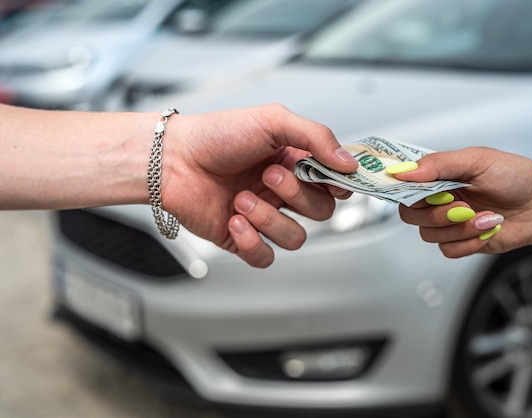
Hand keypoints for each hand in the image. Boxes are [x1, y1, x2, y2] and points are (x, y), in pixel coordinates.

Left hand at [162, 104, 357, 267]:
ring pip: (296, 237)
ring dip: (269, 218)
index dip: (340, 185)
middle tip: (269, 176)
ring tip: (241, 199)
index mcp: (294, 162)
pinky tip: (234, 220)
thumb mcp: (272, 120)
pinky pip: (266, 257)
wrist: (170, 159)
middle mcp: (282, 191)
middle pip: (321, 211)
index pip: (334, 182)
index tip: (336, 181)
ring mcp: (264, 216)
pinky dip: (252, 242)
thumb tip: (349, 162)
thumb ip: (316, 136)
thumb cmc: (215, 135)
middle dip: (296, 196)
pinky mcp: (242, 238)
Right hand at [393, 147, 531, 257]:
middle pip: (410, 214)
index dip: (401, 189)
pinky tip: (487, 230)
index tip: (412, 192)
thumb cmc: (516, 177)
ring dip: (458, 228)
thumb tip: (405, 170)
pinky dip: (468, 242)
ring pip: (428, 234)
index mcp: (438, 176)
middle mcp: (438, 199)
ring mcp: (448, 222)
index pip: (404, 184)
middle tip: (462, 207)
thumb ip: (439, 164)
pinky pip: (447, 249)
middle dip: (436, 213)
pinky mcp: (461, 242)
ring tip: (485, 217)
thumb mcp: (477, 160)